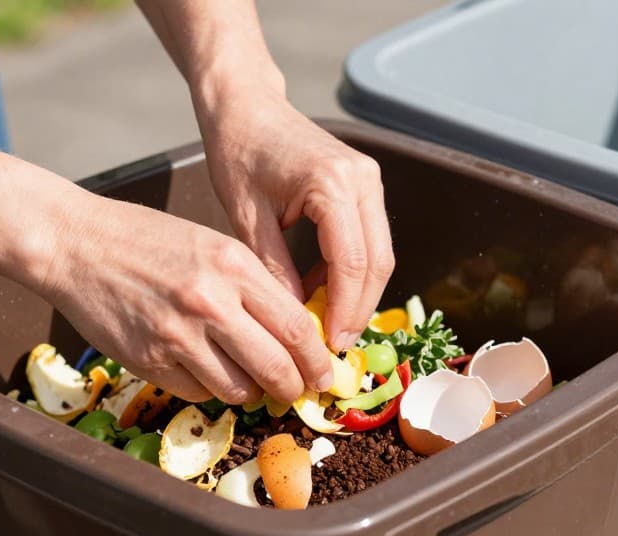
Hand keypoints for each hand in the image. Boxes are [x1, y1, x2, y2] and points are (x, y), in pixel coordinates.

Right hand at [38, 195, 332, 403]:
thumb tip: (293, 336)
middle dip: (293, 387)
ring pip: (238, 389)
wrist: (76, 244)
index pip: (296, 327)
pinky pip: (196, 393)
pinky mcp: (148, 361)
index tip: (324, 372)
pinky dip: (207, 388)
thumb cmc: (146, 240)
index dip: (317, 359)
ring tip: (247, 379)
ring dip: (250, 391)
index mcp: (233, 265)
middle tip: (296, 391)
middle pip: (276, 367)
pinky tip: (200, 368)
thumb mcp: (212, 245)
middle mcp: (210, 301)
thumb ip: (253, 286)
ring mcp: (176, 335)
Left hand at [195, 88, 394, 351]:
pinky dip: (352, 271)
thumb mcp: (247, 217)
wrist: (246, 107)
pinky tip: (322, 291)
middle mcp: (362, 179)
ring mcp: (369, 179)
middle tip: (333, 345)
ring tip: (326, 324)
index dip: (345, 309)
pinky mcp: (365, 184)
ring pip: (380, 253)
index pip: (353, 262)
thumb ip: (274, 269)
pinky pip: (369, 238)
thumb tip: (294, 321)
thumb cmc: (238, 153)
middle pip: (378, 261)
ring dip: (358, 293)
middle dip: (359, 309)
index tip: (329, 345)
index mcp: (332, 183)